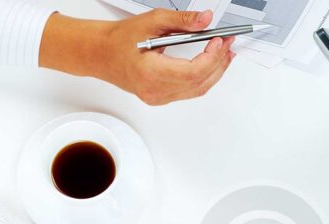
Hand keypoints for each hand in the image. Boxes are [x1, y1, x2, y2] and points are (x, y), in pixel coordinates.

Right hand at [40, 10, 235, 105]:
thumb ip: (182, 21)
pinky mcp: (162, 98)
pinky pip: (190, 91)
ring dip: (215, 71)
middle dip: (219, 63)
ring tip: (224, 53)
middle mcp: (156, 91)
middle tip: (228, 44)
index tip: (220, 41)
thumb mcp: (152, 22)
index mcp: (151, 74)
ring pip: (198, 89)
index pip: (193, 72)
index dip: (212, 57)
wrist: (100, 54)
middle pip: (200, 83)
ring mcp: (159, 98)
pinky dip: (204, 77)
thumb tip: (206, 20)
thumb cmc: (119, 40)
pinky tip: (210, 64)